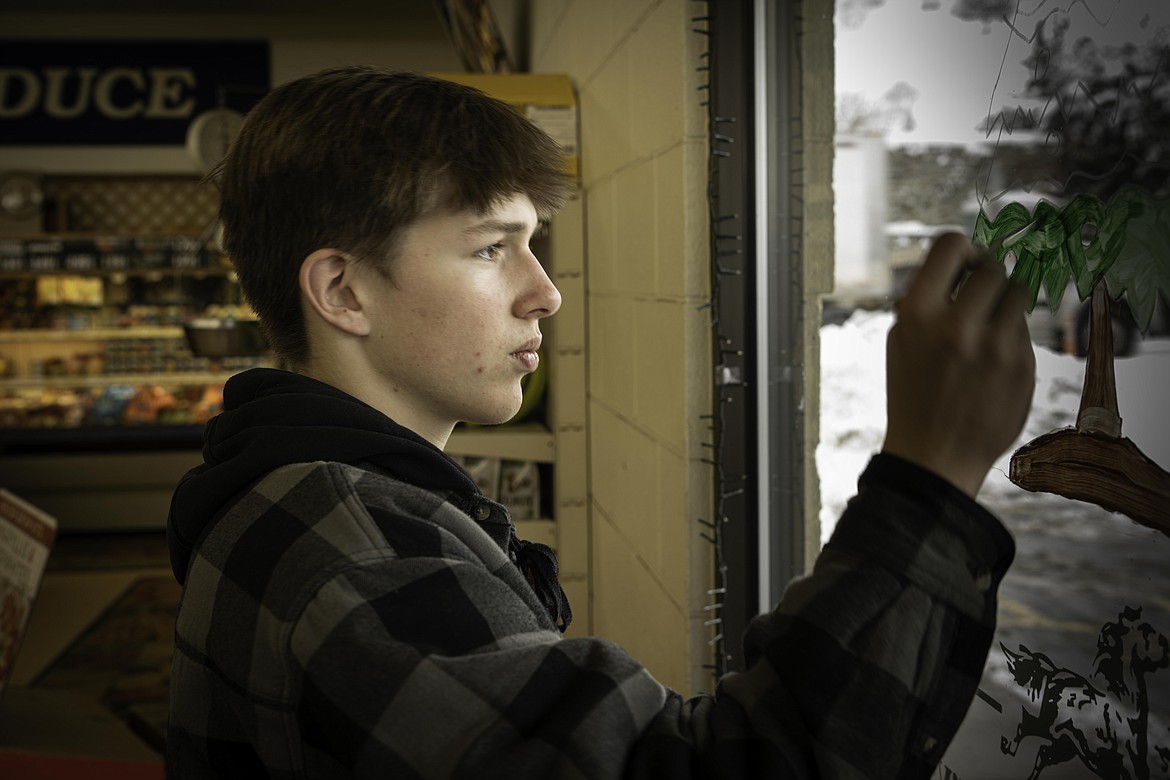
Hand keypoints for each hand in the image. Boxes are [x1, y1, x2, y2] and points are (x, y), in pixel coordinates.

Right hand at [882, 232, 1035, 497]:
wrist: (934, 455)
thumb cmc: (913, 393)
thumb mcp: (899, 342)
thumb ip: (924, 299)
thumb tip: (958, 261)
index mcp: (918, 314)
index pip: (951, 245)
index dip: (961, 249)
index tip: (964, 262)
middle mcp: (958, 326)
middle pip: (991, 267)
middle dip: (986, 274)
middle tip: (980, 290)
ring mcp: (995, 347)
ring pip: (1018, 292)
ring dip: (1005, 300)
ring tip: (990, 321)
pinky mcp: (1023, 366)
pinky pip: (1024, 329)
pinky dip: (1010, 335)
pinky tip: (992, 360)